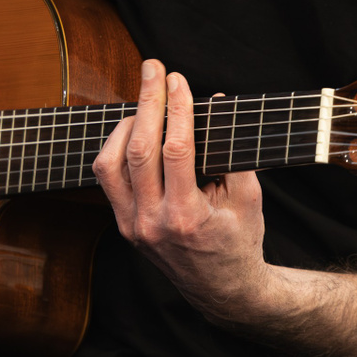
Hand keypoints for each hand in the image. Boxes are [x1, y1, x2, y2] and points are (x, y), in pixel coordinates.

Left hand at [92, 59, 270, 319]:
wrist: (222, 289)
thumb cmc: (239, 240)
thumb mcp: (248, 198)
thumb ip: (233, 153)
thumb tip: (214, 103)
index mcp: (186, 218)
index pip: (175, 151)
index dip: (176, 109)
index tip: (178, 79)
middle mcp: (151, 223)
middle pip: (138, 150)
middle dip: (146, 102)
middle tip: (153, 68)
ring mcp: (131, 226)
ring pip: (110, 163)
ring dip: (125, 125)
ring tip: (145, 102)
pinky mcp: (123, 225)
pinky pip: (108, 178)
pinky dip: (117, 148)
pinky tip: (134, 130)